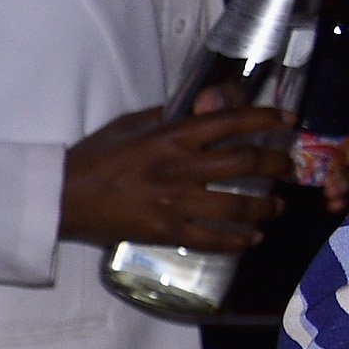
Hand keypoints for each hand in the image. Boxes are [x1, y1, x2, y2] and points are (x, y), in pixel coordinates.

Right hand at [58, 105, 290, 251]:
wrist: (60, 197)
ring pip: (237, 204)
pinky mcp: (165, 232)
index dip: (267, 120)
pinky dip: (237, 240)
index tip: (288, 122)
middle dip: (277, 164)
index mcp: (171, 135)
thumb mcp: (130, 124)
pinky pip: (212, 239)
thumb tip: (203, 108)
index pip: (232, 121)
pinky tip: (251, 239)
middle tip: (288, 169)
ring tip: (275, 207)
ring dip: (264, 206)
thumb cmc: (93, 157)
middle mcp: (180, 167)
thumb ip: (169, 116)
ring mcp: (174, 202)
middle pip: (246, 163)